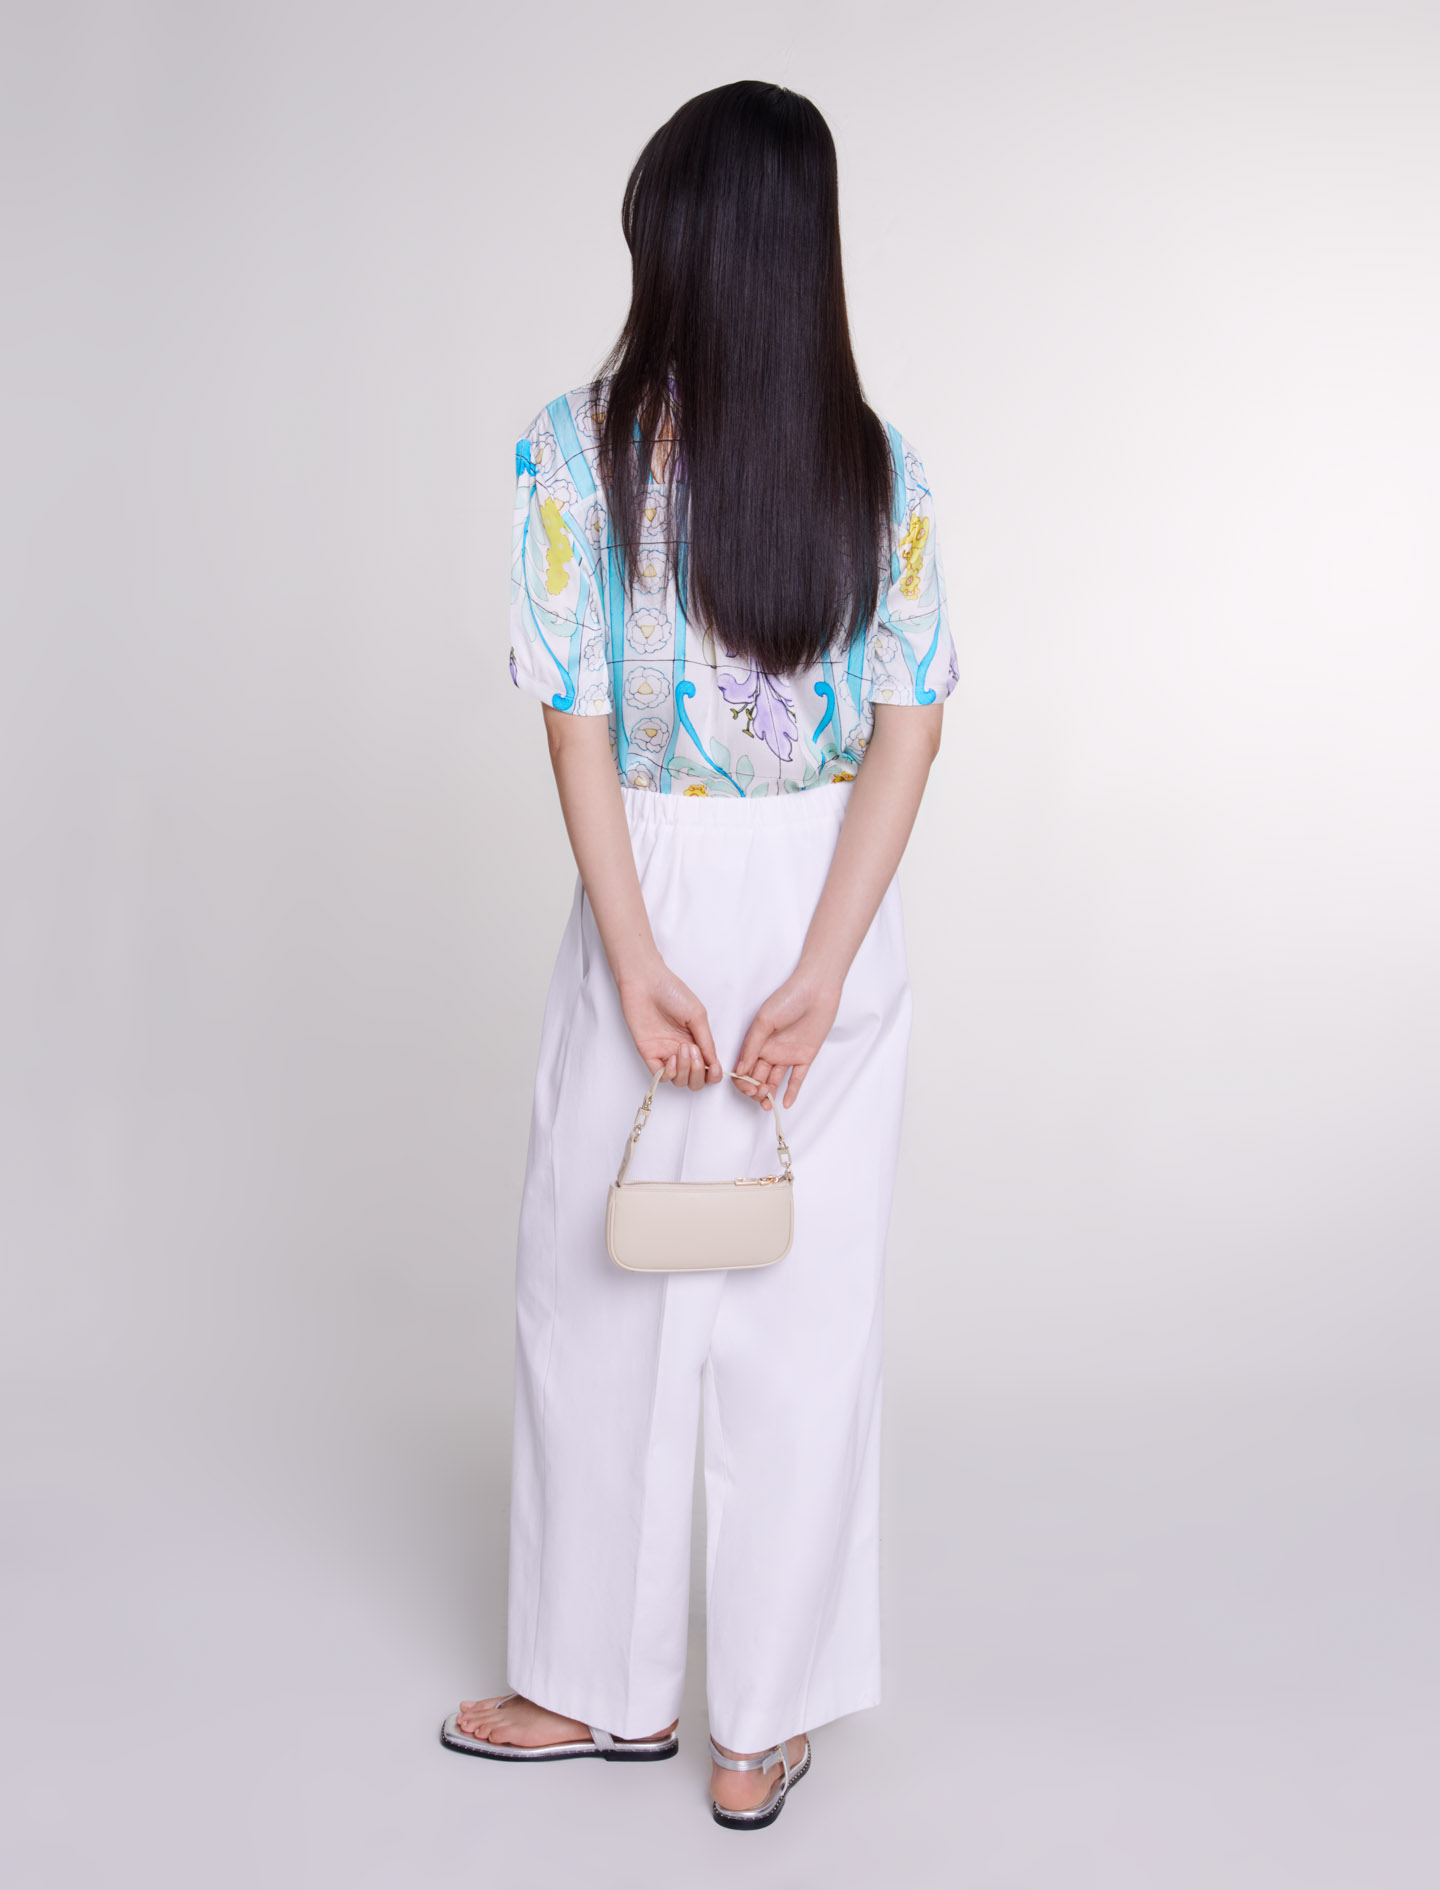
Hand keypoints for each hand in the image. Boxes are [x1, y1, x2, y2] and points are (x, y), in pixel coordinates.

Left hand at [616, 958, 721, 1090]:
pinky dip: (670, 1073)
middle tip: (694, 1051)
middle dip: (698, 1073)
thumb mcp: (697, 1015)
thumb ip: (706, 1041)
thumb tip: (715, 1063)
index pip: (708, 1069)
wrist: (645, 983)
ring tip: (683, 1049)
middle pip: (694, 1080)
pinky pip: (661, 1076)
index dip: (713, 1074)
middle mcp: (681, 1050)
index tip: (714, 1069)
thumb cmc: (672, 992)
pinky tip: (672, 1057)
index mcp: (696, 1041)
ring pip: (679, 1081)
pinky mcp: (649, 1053)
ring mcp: (665, 1053)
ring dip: (685, 1070)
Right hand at [732, 964, 841, 1109]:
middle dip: (754, 1090)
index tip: (746, 1087)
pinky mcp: (805, 1057)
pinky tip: (785, 1103)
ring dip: (768, 1094)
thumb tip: (739, 1069)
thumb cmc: (788, 998)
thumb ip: (752, 1046)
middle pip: (757, 1077)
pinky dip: (791, 1092)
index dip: (742, 1080)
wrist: (817, 990)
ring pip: (774, 1081)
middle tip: (756, 1094)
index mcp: (757, 1041)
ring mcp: (787, 1055)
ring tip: (766, 1103)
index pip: (744, 1067)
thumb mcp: (764, 1021)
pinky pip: (796, 1079)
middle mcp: (770, 1050)